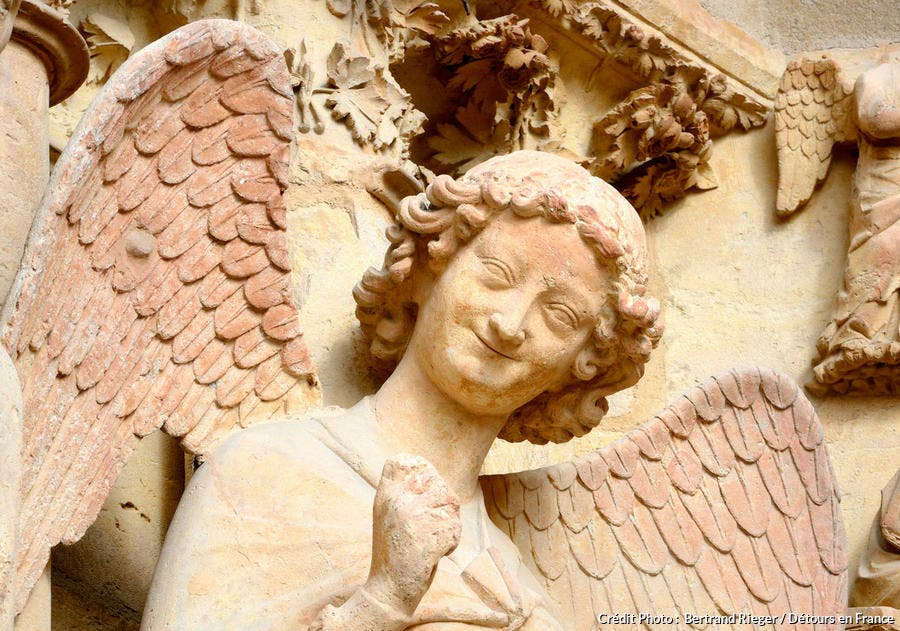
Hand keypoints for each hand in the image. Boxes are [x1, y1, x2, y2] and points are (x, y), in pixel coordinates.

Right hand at [366, 453, 460, 614]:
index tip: (425, 484)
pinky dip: (451, 544)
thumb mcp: (388, 515)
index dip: (420, 467)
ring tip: (431, 541)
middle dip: (444, 504)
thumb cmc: (395, 552)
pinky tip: (433, 555)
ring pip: (451, 506)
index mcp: (386, 495)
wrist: (388, 589)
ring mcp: (413, 516)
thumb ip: (402, 492)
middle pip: (438, 483)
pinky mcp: (429, 534)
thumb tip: (427, 469)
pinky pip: (455, 528)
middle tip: (431, 527)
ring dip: (449, 525)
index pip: (401, 460)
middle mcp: (397, 500)